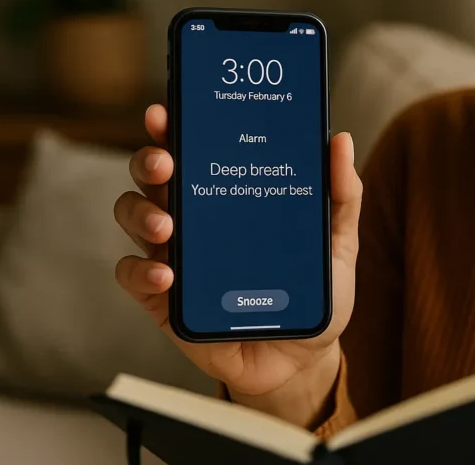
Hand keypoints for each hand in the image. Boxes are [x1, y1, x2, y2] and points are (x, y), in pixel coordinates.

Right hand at [113, 105, 361, 406]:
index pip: (193, 151)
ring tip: (167, 225)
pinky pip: (133, 276)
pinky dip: (141, 271)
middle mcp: (195, 219)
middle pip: (152, 177)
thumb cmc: (312, 296)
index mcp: (227, 197)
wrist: (301, 361)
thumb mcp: (337, 244)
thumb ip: (341, 196)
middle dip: (149, 161)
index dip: (173, 128)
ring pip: (134, 217)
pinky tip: (168, 274)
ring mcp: (175, 256)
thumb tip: (338, 140)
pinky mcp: (164, 300)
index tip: (167, 111)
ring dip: (141, 213)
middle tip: (167, 163)